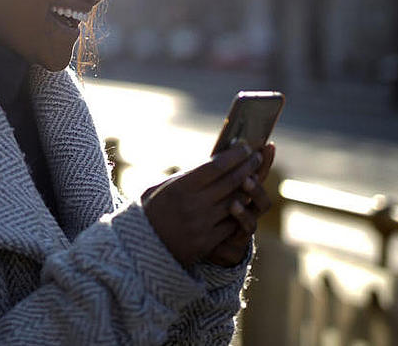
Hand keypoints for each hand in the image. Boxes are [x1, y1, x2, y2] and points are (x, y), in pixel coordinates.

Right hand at [142, 144, 262, 267]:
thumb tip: (212, 165)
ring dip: (248, 188)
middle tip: (257, 157)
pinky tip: (244, 202)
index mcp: (178, 188)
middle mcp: (192, 205)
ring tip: (254, 177)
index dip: (234, 155)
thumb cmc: (149, 213)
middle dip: (247, 167)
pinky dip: (240, 211)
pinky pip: (232, 224)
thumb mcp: (159, 189)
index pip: (216, 166)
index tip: (246, 147)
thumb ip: (185, 178)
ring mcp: (202, 225)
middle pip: (230, 181)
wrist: (140, 250)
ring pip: (235, 202)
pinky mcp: (207, 242)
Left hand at [205, 143, 275, 266]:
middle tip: (254, 157)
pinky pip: (248, 226)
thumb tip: (220, 143)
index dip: (264, 157)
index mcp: (239, 186)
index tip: (268, 144)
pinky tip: (234, 205)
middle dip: (261, 169)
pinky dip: (243, 215)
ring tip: (246, 181)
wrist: (192, 244)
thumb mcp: (200, 187)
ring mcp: (246, 218)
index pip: (256, 168)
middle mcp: (247, 201)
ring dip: (255, 191)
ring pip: (261, 203)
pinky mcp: (239, 236)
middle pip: (261, 181)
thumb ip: (211, 171)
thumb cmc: (195, 210)